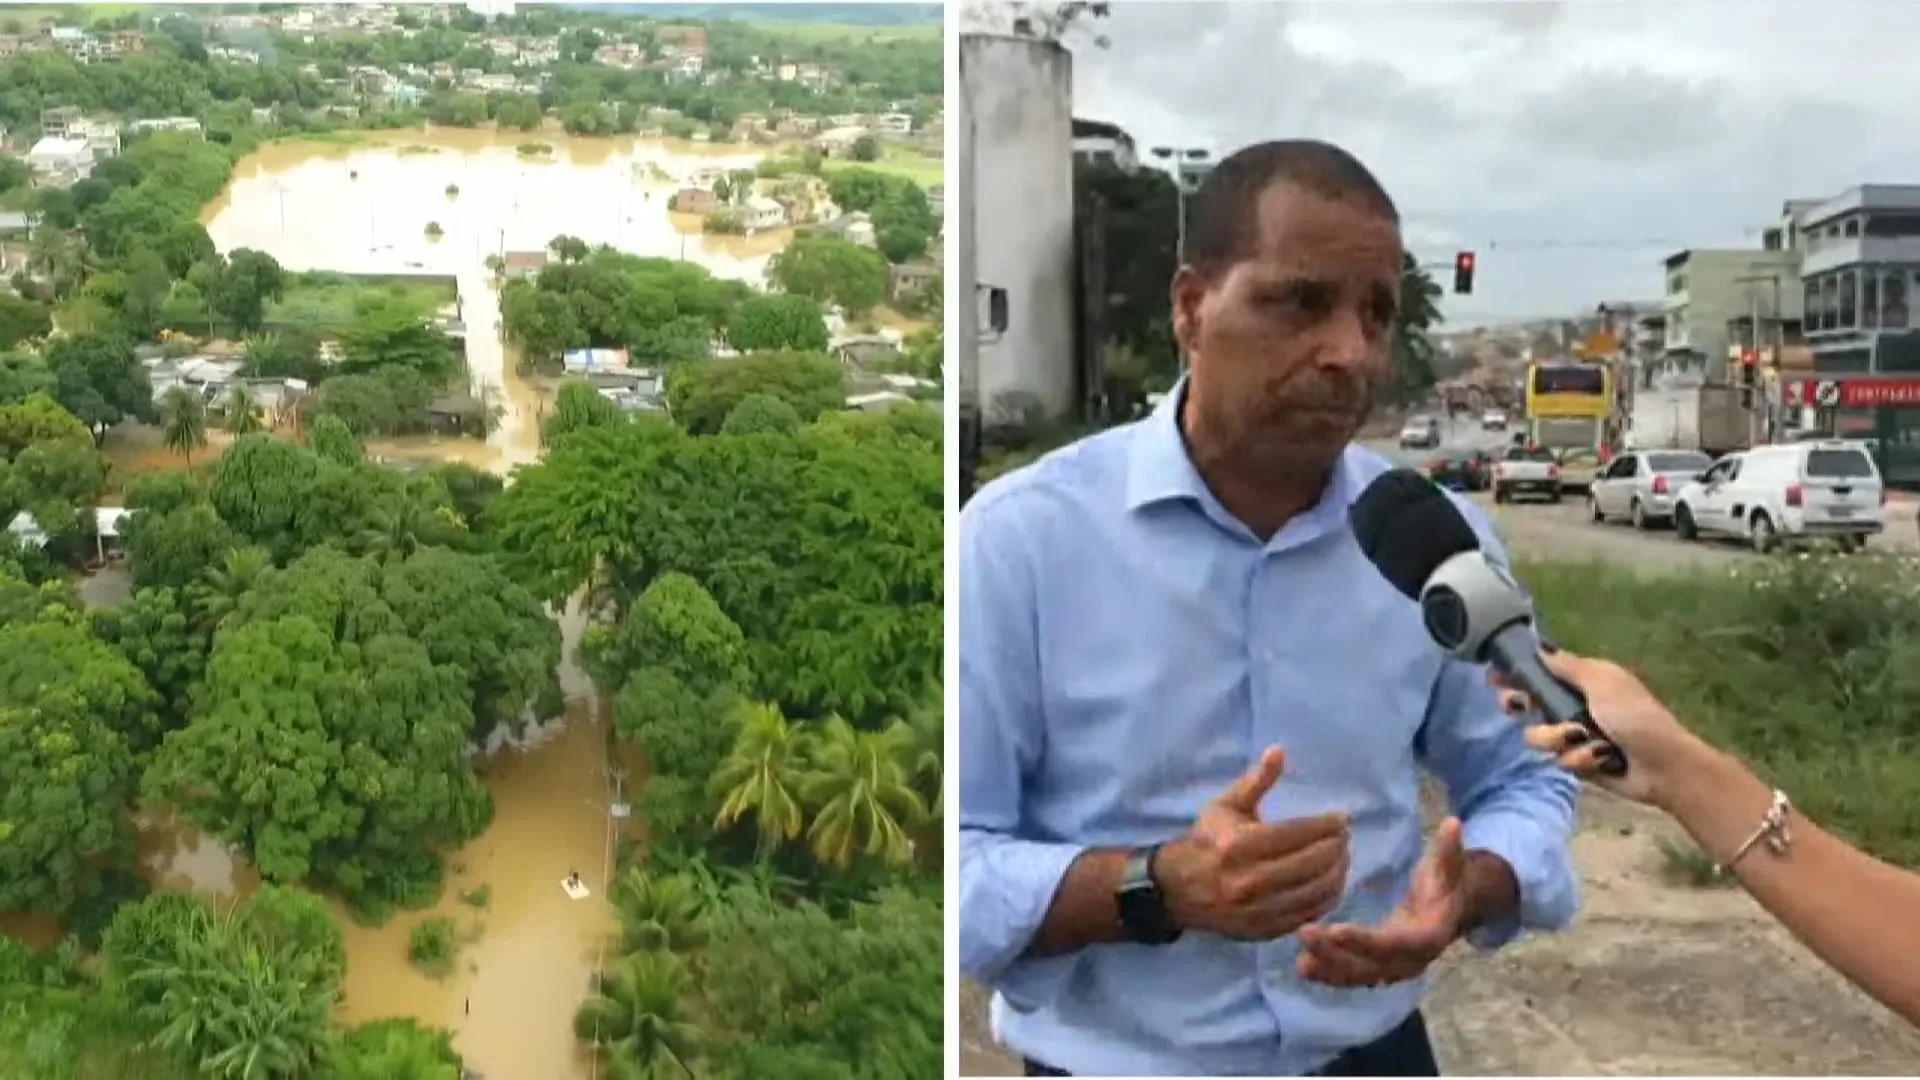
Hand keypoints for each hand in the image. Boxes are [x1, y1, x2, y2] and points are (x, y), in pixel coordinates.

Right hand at [1154, 747, 1350, 940]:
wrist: (1176, 890)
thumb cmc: (1206, 841)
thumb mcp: (1225, 806)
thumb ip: (1256, 781)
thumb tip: (1280, 751)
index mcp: (1239, 845)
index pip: (1299, 833)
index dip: (1328, 825)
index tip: (1343, 818)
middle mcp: (1250, 880)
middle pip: (1313, 862)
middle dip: (1337, 847)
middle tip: (1345, 837)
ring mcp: (1258, 910)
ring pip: (1316, 891)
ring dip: (1338, 872)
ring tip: (1343, 857)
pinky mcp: (1264, 931)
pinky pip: (1308, 914)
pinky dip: (1327, 898)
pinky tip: (1332, 882)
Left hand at [1296, 818, 1468, 987]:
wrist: (1450, 909)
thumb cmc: (1445, 881)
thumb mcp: (1449, 865)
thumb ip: (1449, 850)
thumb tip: (1453, 823)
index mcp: (1429, 936)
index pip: (1395, 944)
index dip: (1366, 940)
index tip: (1335, 929)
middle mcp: (1412, 961)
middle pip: (1373, 965)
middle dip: (1337, 954)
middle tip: (1305, 933)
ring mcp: (1395, 969)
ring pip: (1360, 976)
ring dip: (1329, 969)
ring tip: (1299, 962)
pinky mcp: (1380, 969)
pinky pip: (1354, 976)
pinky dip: (1329, 975)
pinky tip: (1302, 968)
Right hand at [1490, 647, 1710, 808]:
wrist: (1662, 765)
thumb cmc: (1635, 716)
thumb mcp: (1602, 681)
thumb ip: (1567, 665)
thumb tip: (1539, 647)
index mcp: (1582, 682)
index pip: (1539, 673)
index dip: (1515, 675)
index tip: (1493, 678)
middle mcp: (1574, 707)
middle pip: (1528, 704)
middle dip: (1521, 705)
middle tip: (1518, 706)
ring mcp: (1574, 737)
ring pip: (1538, 735)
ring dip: (1558, 737)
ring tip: (1582, 739)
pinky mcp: (1577, 763)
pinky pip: (1559, 760)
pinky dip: (1579, 759)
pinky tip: (1598, 759)